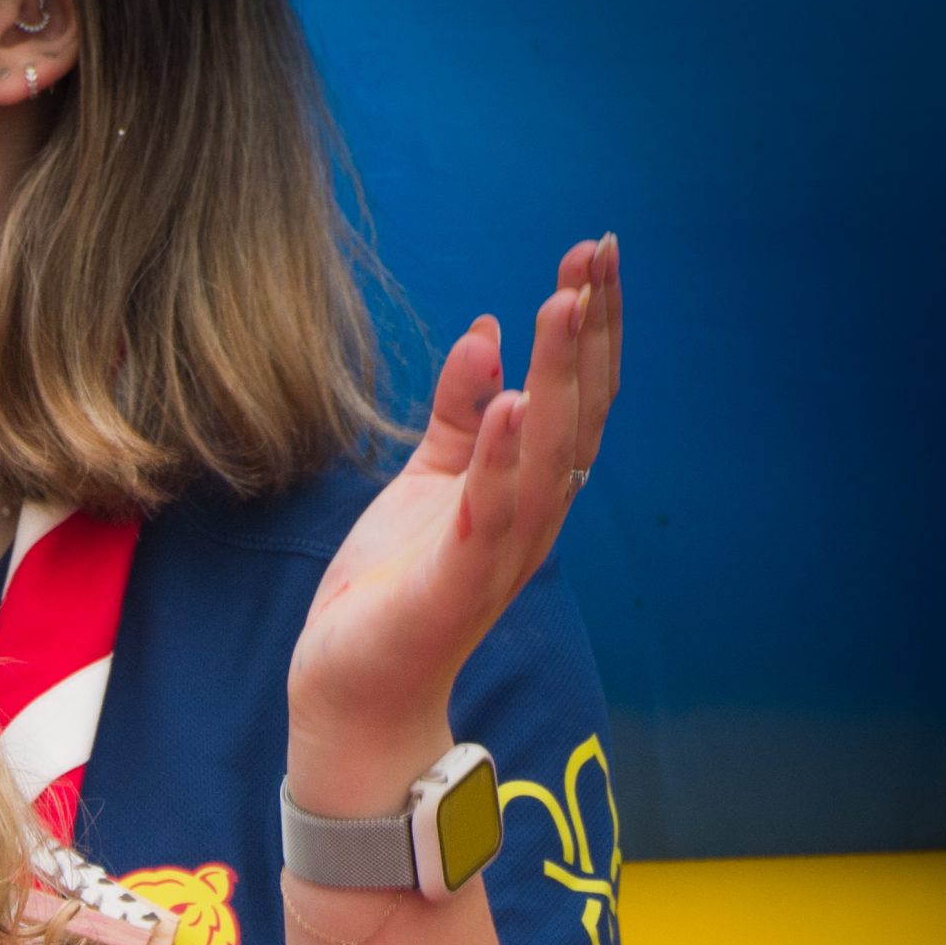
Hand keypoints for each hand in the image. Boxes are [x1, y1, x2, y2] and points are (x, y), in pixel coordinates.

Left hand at [287, 235, 621, 801]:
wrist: (351, 691)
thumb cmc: (391, 592)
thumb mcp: (426, 485)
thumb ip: (459, 416)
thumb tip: (487, 334)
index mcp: (526, 492)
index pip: (576, 396)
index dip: (590, 327)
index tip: (592, 254)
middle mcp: (530, 520)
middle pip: (579, 413)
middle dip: (589, 332)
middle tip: (594, 252)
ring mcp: (498, 554)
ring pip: (547, 455)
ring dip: (558, 377)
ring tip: (562, 302)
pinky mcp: (454, 586)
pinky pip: (488, 514)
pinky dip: (501, 458)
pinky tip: (509, 400)